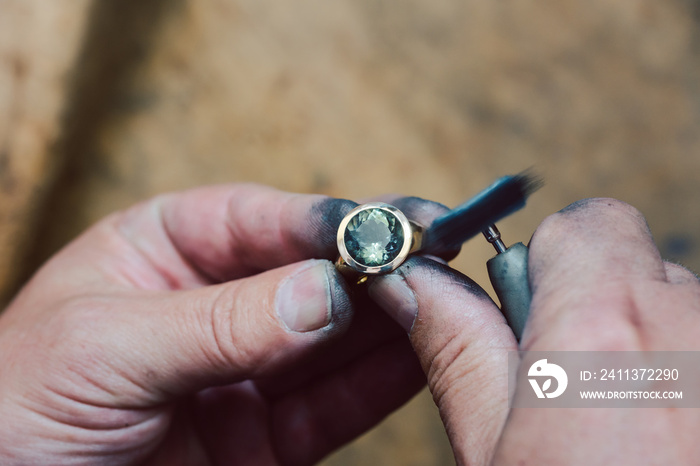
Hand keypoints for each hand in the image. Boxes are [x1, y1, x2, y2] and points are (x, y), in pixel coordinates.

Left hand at [0, 184, 450, 464]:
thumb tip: (322, 293)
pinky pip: (333, 405)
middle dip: (372, 266)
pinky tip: (424, 353)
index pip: (257, 220)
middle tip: (436, 253)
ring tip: (447, 299)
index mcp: (163, 254)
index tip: (383, 225)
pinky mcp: (262, 439)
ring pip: (333, 340)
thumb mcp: (105, 347)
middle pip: (309, 275)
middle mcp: (211, 307)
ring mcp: (241, 374)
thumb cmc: (14, 411)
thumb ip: (218, 321)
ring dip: (390, 319)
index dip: (323, 221)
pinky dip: (381, 382)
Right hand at [369, 198, 699, 464]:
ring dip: (659, 357)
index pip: (588, 223)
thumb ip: (458, 348)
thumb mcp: (497, 456)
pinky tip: (675, 441)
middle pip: (644, 271)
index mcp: (610, 329)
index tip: (540, 320)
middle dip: (605, 314)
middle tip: (581, 398)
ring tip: (637, 436)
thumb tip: (410, 281)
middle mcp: (698, 327)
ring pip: (689, 320)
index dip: (553, 264)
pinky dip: (690, 384)